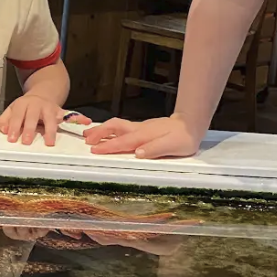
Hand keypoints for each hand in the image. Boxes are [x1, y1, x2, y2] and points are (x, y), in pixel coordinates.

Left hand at [0, 96, 89, 145]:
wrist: (42, 93)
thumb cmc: (26, 106)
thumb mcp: (13, 109)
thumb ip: (6, 120)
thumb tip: (3, 130)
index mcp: (23, 104)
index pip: (17, 116)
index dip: (14, 127)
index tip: (12, 139)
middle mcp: (37, 105)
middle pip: (33, 116)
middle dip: (30, 129)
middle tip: (26, 141)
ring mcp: (50, 108)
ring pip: (50, 118)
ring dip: (50, 130)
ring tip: (49, 142)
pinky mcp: (60, 111)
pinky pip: (71, 115)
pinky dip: (80, 118)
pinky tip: (86, 122)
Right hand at [84, 114, 205, 158]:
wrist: (191, 124)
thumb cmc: (184, 137)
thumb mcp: (173, 146)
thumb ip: (155, 149)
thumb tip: (137, 153)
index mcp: (144, 136)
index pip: (123, 142)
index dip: (108, 146)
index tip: (94, 150)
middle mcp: (139, 129)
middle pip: (115, 127)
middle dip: (99, 133)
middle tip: (85, 140)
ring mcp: (140, 127)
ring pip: (117, 125)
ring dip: (102, 130)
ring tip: (89, 135)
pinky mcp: (143, 128)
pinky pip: (122, 127)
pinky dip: (111, 129)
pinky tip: (107, 133)